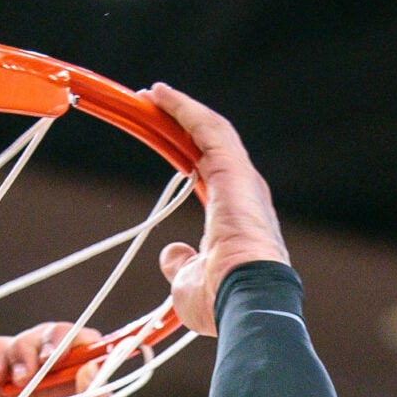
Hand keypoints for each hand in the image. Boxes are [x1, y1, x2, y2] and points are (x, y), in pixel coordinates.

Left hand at [148, 84, 288, 336]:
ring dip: (180, 110)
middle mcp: (244, 193)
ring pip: (211, 131)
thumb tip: (171, 254)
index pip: (208, 172)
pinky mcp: (234, 171)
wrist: (246, 302)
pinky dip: (185, 110)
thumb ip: (181, 263)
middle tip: (150, 105)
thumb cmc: (221, 302)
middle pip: (210, 146)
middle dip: (181, 123)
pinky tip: (162, 96)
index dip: (186, 152)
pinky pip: (209, 130)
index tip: (163, 138)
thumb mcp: (189, 283)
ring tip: (152, 93)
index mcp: (235, 217)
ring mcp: (242, 180)